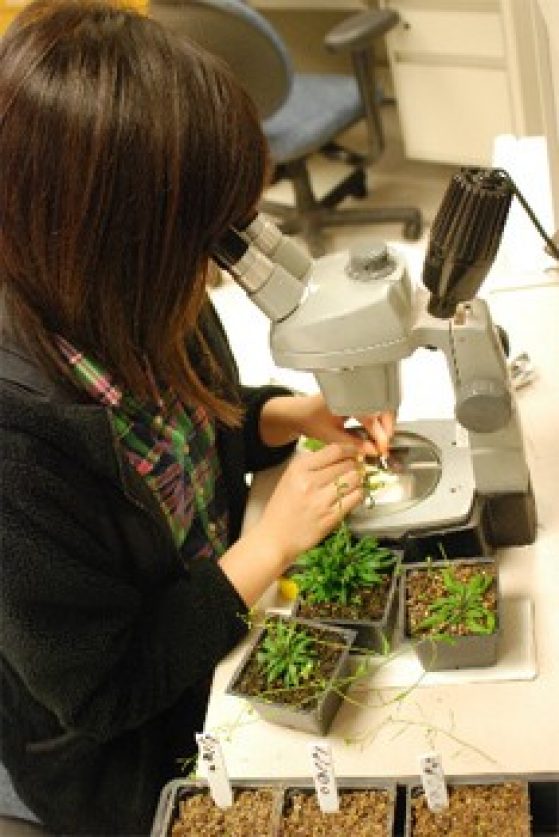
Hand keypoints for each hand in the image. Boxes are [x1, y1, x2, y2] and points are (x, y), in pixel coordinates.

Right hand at [253, 443, 362, 570]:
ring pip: (354, 479)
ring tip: (353, 482)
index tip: (354, 451)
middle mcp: (310, 482)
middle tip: (355, 468)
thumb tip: (339, 454)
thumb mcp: (290, 478)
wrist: (275, 537)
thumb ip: (312, 464)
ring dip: (358, 479)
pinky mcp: (331, 517)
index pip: (334, 450)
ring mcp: (321, 500)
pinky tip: (352, 495)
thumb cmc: (282, 508)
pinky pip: (356, 498)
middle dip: (355, 465)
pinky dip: (358, 494)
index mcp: (299, 469)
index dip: (349, 449)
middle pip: (347, 464)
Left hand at [261, 393, 394, 456]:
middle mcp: (352, 390)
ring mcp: (356, 390)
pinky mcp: (358, 394)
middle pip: (380, 405)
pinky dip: (380, 417)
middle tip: (385, 444)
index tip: (382, 447)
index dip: (378, 433)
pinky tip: (378, 430)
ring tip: (383, 439)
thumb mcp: (331, 437)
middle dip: (387, 425)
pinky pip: (375, 404)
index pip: (368, 415)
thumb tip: (374, 451)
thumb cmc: (311, 422)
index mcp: (343, 398)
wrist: (299, 413)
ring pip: (380, 404)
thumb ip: (354, 444)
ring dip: (385, 421)